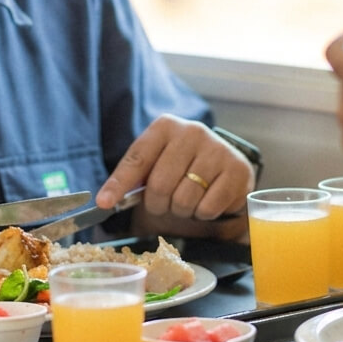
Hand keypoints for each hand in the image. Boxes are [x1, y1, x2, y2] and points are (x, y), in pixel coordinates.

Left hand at [96, 114, 252, 238]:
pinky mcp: (238, 170)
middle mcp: (192, 132)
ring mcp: (218, 150)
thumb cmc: (181, 165)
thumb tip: (105, 201)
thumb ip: (132, 178)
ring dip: (182, 210)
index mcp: (165, 127)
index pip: (136, 159)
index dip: (118, 184)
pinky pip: (208, 208)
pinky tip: (208, 199)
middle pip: (160, 186)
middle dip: (158, 204)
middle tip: (164, 203)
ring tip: (189, 198)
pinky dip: (203, 214)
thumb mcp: (155, 163)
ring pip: (184, 200)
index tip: (104, 203)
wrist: (223, 163)